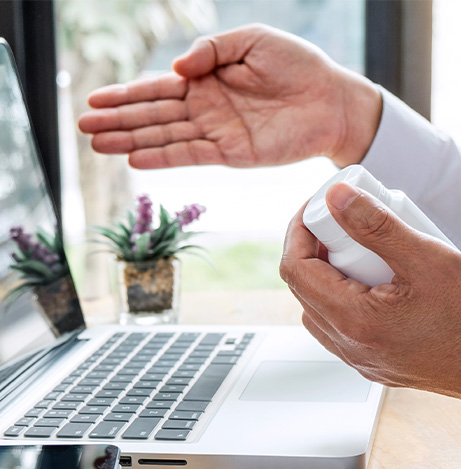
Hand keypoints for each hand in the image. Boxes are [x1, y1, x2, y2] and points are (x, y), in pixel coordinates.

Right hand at [78, 23, 381, 169]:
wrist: (331, 99)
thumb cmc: (296, 64)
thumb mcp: (251, 40)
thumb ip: (211, 50)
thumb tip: (177, 70)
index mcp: (206, 79)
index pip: (157, 89)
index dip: (125, 95)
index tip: (94, 100)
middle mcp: (205, 109)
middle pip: (153, 116)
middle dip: (117, 121)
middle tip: (83, 128)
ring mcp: (216, 133)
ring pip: (164, 138)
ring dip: (131, 142)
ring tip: (98, 145)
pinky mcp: (232, 154)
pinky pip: (191, 155)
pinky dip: (164, 158)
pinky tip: (136, 159)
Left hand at [280, 182, 460, 396]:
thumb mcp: (425, 259)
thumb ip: (376, 226)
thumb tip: (336, 198)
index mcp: (353, 322)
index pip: (296, 271)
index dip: (297, 232)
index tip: (316, 208)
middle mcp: (350, 347)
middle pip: (304, 290)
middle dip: (314, 250)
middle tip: (341, 223)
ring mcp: (361, 360)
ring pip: (319, 313)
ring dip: (328, 277)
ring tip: (358, 252)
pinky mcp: (375, 365)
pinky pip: (341, 330)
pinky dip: (344, 301)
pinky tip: (373, 284)